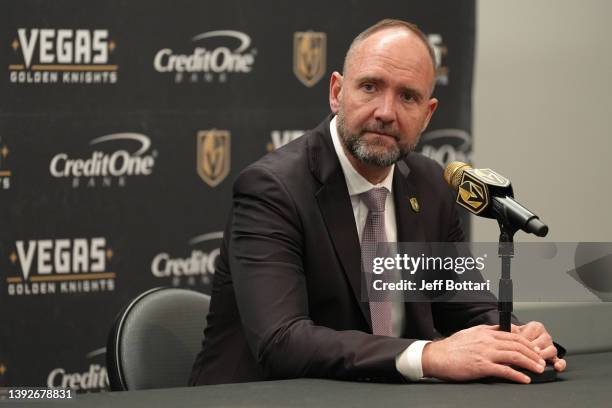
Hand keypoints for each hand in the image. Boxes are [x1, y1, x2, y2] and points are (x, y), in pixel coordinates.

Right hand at [422, 324, 545, 383]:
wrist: (437, 356)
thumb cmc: (452, 346)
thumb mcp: (471, 332)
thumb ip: (488, 330)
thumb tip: (502, 328)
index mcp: (486, 333)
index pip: (513, 335)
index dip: (528, 342)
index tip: (535, 349)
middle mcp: (488, 341)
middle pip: (517, 345)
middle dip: (533, 353)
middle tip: (541, 361)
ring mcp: (485, 353)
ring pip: (514, 356)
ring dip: (529, 363)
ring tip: (537, 369)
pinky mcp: (482, 366)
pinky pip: (504, 370)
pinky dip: (517, 375)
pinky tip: (524, 379)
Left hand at [512, 321, 565, 371]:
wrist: (520, 342)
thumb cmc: (516, 337)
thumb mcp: (512, 331)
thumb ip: (510, 329)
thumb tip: (510, 329)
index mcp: (535, 327)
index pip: (530, 335)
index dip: (521, 342)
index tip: (515, 348)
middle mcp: (544, 336)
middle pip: (541, 343)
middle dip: (532, 351)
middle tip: (524, 357)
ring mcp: (550, 346)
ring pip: (551, 350)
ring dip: (544, 357)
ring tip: (536, 363)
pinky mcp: (554, 357)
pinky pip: (559, 359)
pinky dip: (559, 363)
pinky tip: (556, 367)